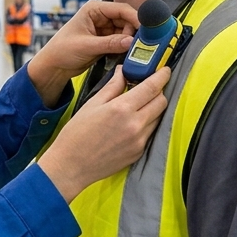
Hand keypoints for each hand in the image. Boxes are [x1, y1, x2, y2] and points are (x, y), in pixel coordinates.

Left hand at [26, 1, 138, 105]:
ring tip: (133, 52)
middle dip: (135, 32)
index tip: (147, 29)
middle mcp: (101, 16)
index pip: (121, 9)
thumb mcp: (86, 46)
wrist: (54, 66)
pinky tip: (126, 54)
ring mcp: (105, 28)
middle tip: (142, 45)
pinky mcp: (107, 40)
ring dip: (131, 41)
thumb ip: (110, 43)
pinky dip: (126, 48)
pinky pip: (123, 41)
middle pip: (127, 20)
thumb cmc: (62, 50)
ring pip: (127, 32)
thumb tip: (131, 42)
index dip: (136, 18)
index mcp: (94, 9)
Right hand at [38, 66, 170, 202]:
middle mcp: (135, 125)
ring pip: (158, 117)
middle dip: (158, 92)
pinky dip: (146, 124)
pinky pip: (150, 132)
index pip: (152, 87)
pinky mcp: (139, 152)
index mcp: (121, 109)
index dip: (162, 76)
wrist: (72, 165)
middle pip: (161, 102)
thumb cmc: (77, 134)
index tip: (165, 71)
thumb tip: (123, 72)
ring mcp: (139, 140)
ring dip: (152, 108)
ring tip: (137, 106)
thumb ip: (112, 86)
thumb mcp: (92, 104)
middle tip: (148, 88)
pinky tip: (131, 124)